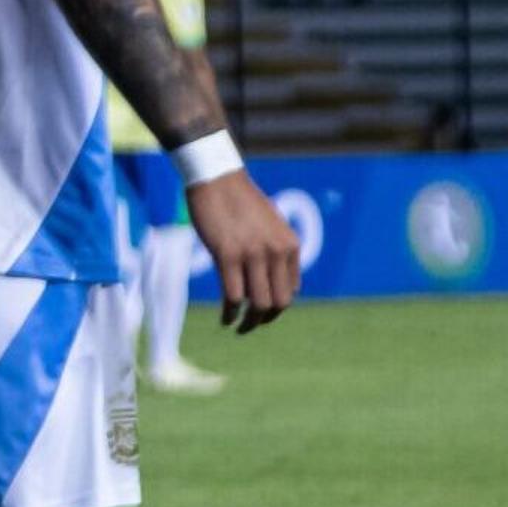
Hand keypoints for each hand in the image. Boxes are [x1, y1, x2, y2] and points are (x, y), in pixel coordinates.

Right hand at [185, 168, 300, 333]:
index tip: (261, 312)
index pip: (290, 291)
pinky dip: (230, 313)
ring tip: (238, 326)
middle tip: (250, 325)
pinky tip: (225, 319)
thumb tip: (273, 279)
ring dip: (248, 322)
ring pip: (257, 304)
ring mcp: (253, 255)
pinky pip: (233, 296)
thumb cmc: (239, 201)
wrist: (217, 180)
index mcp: (289, 246)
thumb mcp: (269, 225)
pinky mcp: (227, 256)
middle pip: (278, 302)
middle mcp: (276, 252)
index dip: (276, 307)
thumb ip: (275, 250)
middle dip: (265, 320)